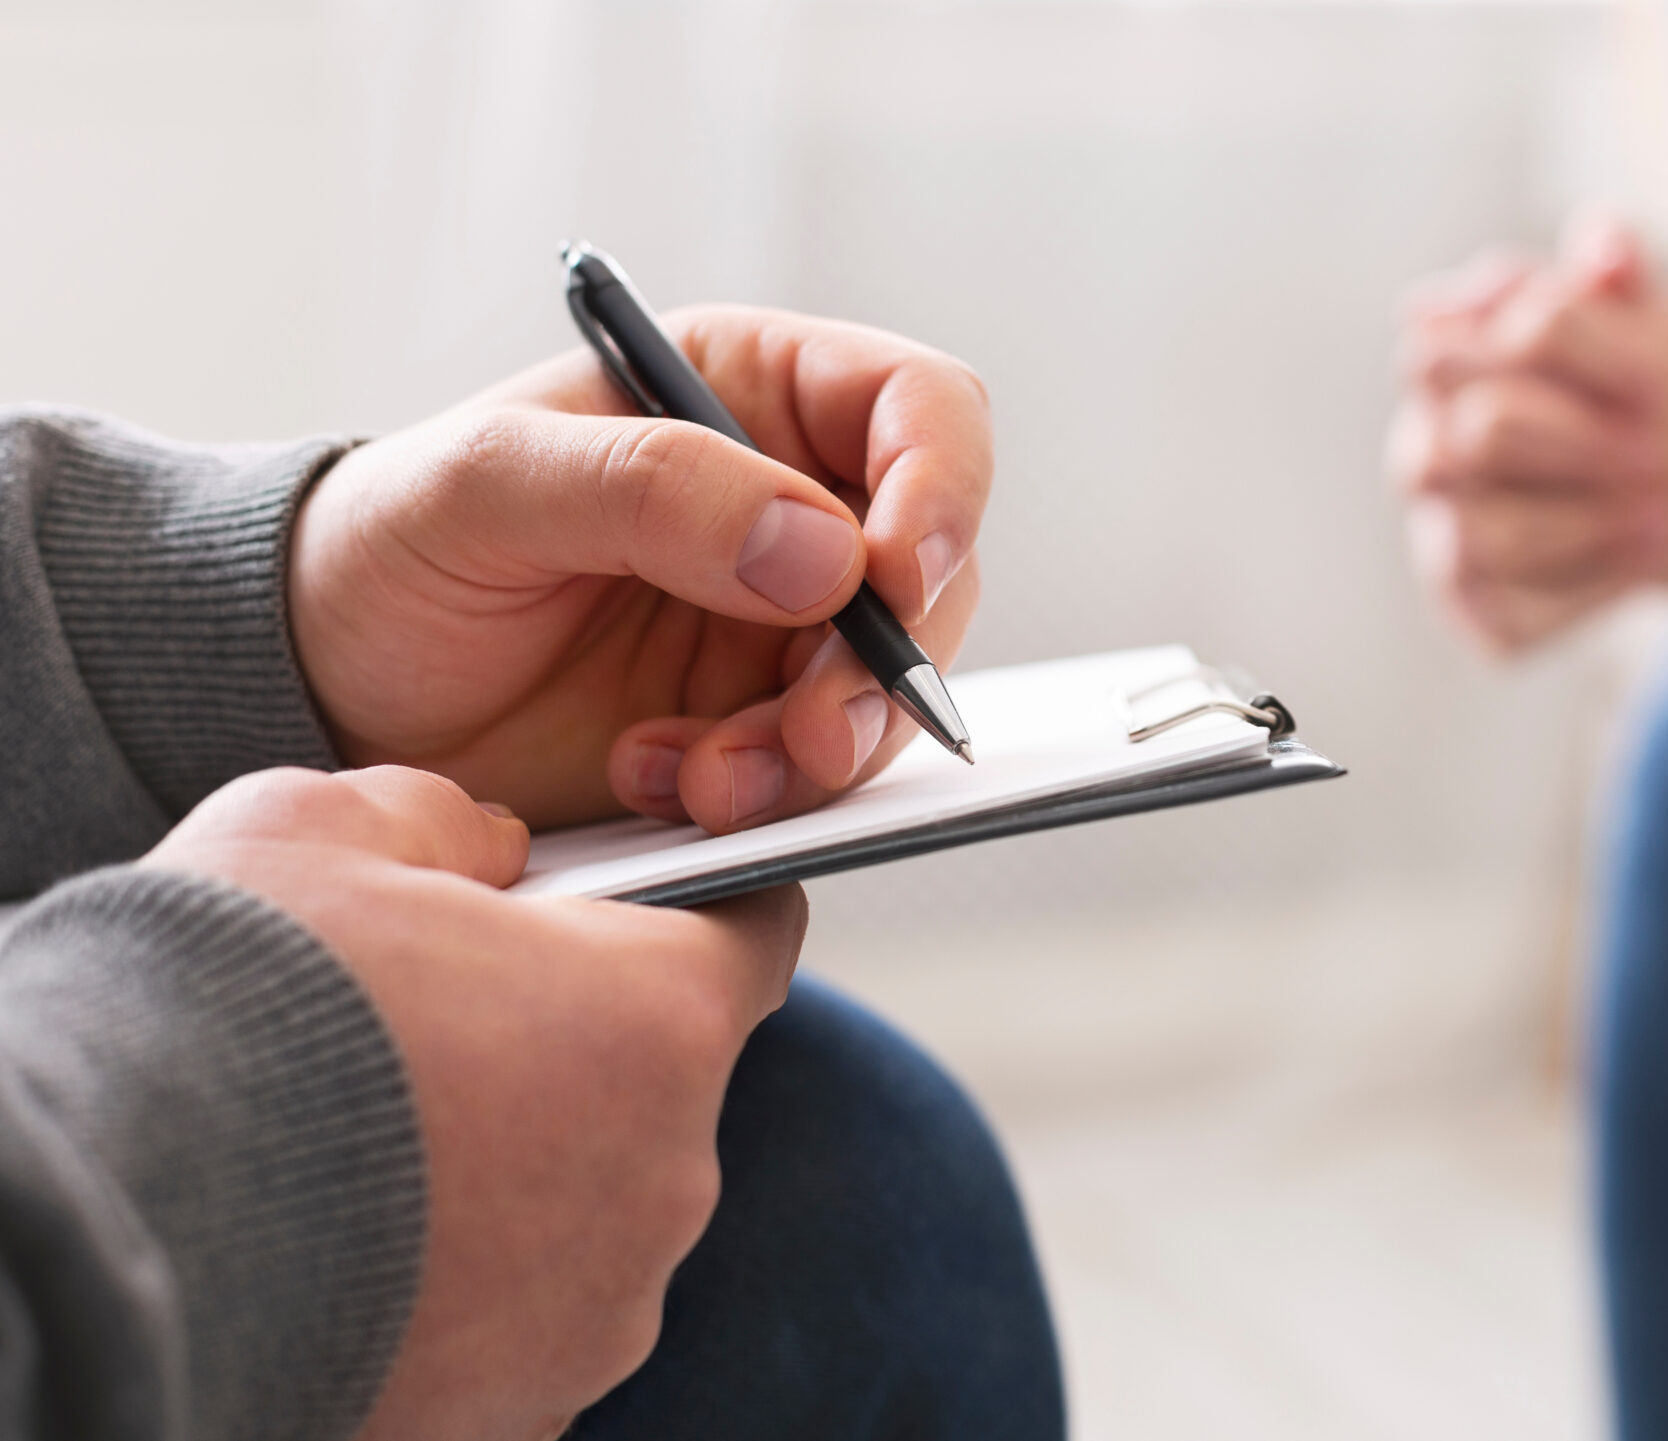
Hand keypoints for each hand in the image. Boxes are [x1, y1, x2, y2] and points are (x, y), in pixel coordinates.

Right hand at [141, 765, 803, 1439]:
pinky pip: (526, 1319)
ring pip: (590, 1210)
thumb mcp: (321, 829)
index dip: (694, 910)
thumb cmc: (220, 1006)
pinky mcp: (527, 1408)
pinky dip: (465, 1285)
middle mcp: (666, 1179)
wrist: (94, 1224)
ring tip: (372, 1153)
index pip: (751, 937)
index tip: (634, 908)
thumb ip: (445, 821)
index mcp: (658, 1021)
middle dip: (570, 1048)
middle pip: (658, 1083)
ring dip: (517, 1175)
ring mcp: (602, 1310)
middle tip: (437, 1033)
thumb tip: (488, 849)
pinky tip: (362, 1251)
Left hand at [291, 306, 988, 833]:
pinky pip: (822, 770)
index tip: (898, 576)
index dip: (941, 486)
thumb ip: (650, 487)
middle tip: (808, 735)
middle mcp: (789, 506)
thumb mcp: (488, 484)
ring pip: (890, 687)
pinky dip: (766, 796)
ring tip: (705, 780)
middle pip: (934, 570)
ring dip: (822, 750)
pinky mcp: (757, 729)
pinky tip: (663, 787)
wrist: (325, 694)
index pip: (918, 411)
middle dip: (884, 665)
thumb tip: (825, 548)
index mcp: (746, 394)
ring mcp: (781, 627)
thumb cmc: (388, 548)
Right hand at [1389, 222, 1667, 651]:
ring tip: (1666, 514)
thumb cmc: (1631, 382)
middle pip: (1479, 436)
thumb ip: (1616, 271)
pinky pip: (1513, 616)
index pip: (1468, 345)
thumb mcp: (1634, 313)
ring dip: (1586, 526)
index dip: (1570, 361)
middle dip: (1579, 444)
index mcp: (1441, 363)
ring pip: (1486, 537)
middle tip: (1661, 451)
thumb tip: (1605, 249)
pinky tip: (1646, 561)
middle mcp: (1424, 450)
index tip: (1660, 382)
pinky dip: (1587, 590)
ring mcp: (1443, 530)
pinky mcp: (1475, 606)